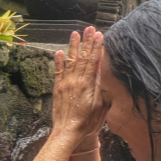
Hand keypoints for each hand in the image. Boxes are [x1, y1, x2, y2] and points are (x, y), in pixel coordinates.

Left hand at [53, 26, 106, 144]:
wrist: (68, 132)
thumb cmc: (87, 123)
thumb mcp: (100, 106)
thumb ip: (100, 88)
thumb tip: (102, 72)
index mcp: (88, 84)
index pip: (93, 61)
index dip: (97, 47)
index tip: (100, 35)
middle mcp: (76, 80)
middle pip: (83, 57)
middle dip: (87, 42)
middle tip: (90, 28)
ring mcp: (65, 83)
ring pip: (70, 60)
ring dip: (73, 46)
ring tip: (75, 33)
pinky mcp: (58, 88)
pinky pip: (58, 71)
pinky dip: (58, 61)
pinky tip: (59, 51)